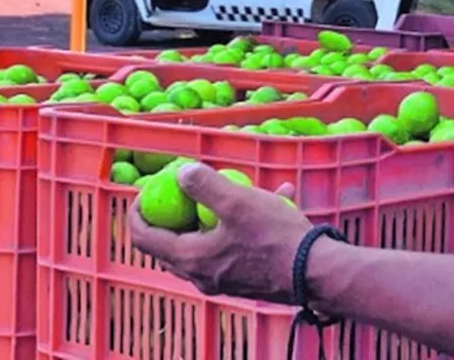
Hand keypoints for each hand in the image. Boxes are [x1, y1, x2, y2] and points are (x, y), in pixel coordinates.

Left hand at [129, 163, 313, 303]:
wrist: (314, 272)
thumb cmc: (274, 237)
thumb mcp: (238, 201)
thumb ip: (205, 185)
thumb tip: (181, 172)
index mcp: (190, 258)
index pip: (143, 237)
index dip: (138, 210)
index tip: (149, 189)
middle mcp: (200, 276)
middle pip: (168, 244)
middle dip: (172, 214)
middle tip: (184, 189)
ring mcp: (222, 281)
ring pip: (202, 244)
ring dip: (210, 216)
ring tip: (235, 187)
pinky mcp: (243, 280)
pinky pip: (230, 248)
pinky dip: (239, 225)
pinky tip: (274, 197)